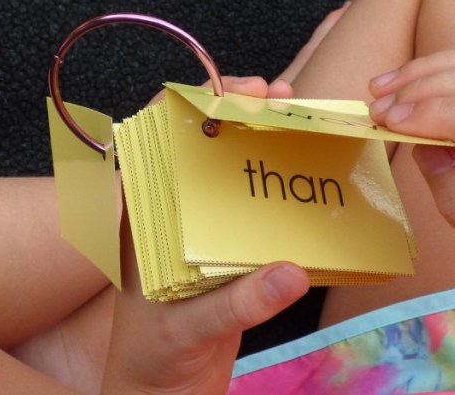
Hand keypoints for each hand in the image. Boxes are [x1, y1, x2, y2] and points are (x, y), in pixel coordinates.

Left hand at [102, 75, 308, 393]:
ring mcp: (202, 232)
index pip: (156, 139)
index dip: (191, 104)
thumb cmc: (153, 361)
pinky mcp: (231, 255)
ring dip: (265, 143)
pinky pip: (257, 211)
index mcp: (144, 219)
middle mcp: (172, 215)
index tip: (236, 93)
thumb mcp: (186, 331)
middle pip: (203, 144)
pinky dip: (283, 190)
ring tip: (301, 122)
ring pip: (233, 171)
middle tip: (283, 98)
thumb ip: (236, 304)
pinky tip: (309, 179)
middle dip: (241, 112)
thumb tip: (290, 271)